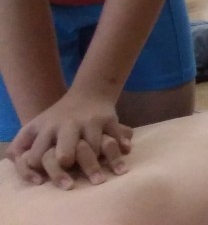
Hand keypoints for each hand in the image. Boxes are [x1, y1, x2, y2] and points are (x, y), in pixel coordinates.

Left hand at [6, 92, 131, 189]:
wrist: (90, 93)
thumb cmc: (57, 117)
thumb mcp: (36, 126)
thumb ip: (20, 145)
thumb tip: (16, 163)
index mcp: (48, 128)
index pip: (38, 155)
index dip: (40, 168)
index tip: (43, 180)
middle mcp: (68, 125)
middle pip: (65, 152)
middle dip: (66, 165)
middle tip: (70, 183)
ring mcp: (90, 122)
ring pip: (92, 148)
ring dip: (96, 166)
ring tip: (99, 181)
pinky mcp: (109, 120)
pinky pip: (114, 138)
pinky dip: (119, 152)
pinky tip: (120, 167)